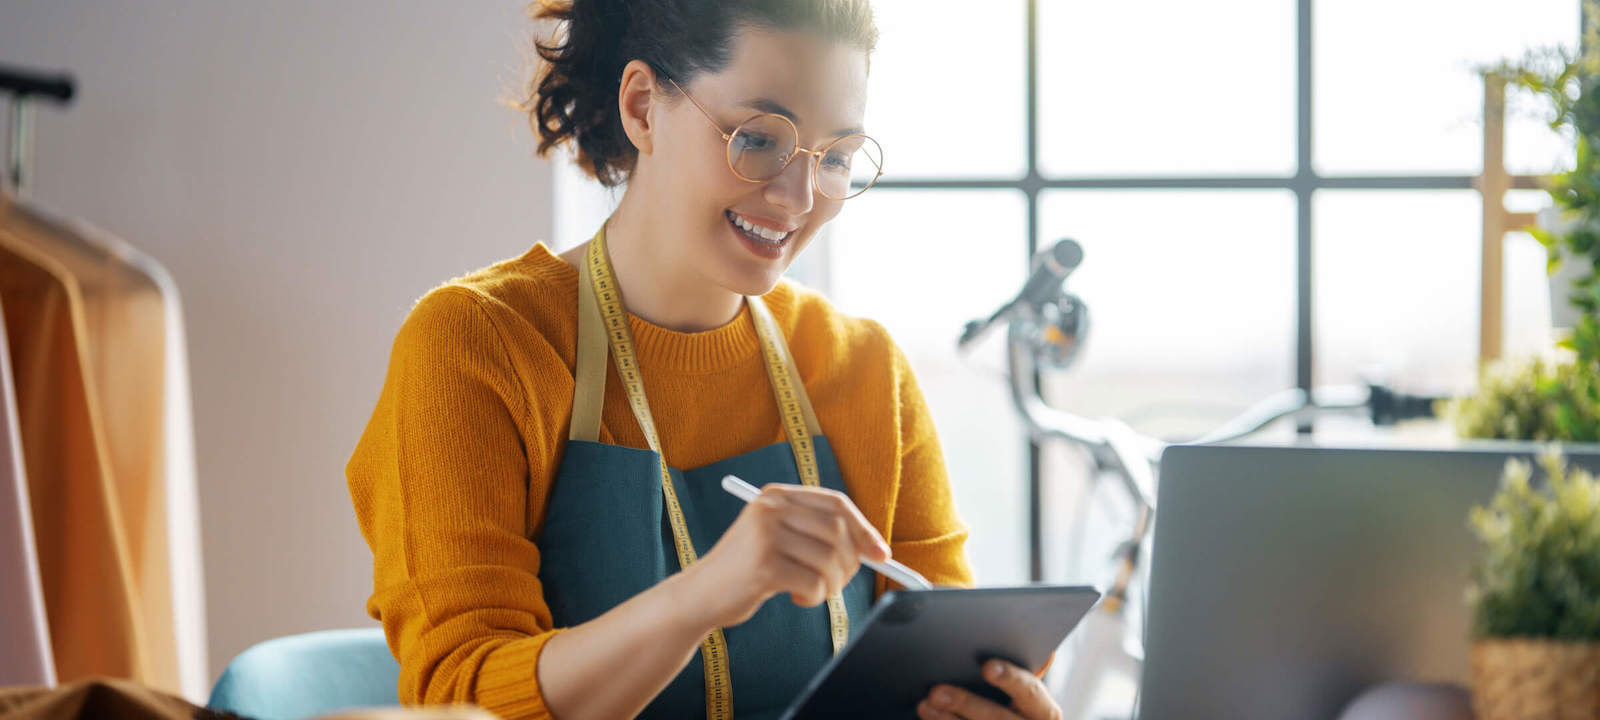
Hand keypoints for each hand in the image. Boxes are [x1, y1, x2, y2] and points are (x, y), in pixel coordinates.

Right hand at [680, 484, 890, 628]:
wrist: (700, 595)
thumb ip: (817, 534)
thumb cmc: (747, 570)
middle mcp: (770, 508)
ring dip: (831, 584)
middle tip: (837, 582)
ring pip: (830, 559)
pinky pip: (814, 582)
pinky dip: (815, 596)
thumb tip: (876, 548)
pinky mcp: (764, 565)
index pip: (836, 503)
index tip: (881, 554)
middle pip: (838, 530)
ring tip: (813, 591)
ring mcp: (765, 534)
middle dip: (850, 562)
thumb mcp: (778, 538)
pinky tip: (798, 597)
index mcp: (776, 495)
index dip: (864, 529)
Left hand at [917, 659, 1060, 719]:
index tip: (987, 666)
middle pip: (1000, 719)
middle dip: (967, 704)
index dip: (1010, 679)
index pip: (1031, 692)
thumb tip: (976, 644)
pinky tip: (930, 717)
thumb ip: (1005, 671)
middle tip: (936, 690)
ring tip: (925, 705)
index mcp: (1044, 711)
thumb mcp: (1016, 687)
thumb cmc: (1010, 699)